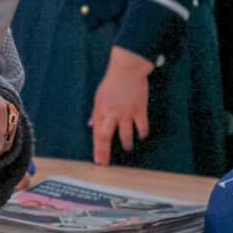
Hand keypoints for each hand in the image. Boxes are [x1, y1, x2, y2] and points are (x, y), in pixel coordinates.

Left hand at [90, 46, 152, 164]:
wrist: (127, 69)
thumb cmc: (112, 81)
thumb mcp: (99, 96)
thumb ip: (96, 113)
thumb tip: (91, 124)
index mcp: (101, 110)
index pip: (96, 133)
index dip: (97, 148)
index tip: (98, 160)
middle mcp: (112, 113)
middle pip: (105, 137)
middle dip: (105, 152)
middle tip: (106, 163)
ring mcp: (126, 113)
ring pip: (125, 135)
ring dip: (126, 144)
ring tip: (128, 148)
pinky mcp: (139, 109)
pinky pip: (142, 126)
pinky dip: (142, 133)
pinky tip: (142, 136)